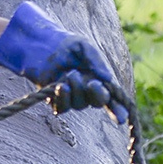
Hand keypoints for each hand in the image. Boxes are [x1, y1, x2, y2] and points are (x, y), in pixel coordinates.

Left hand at [0, 2, 125, 122]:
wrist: (40, 45)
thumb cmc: (65, 44)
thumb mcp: (84, 47)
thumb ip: (97, 61)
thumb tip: (108, 79)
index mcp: (99, 79)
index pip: (112, 97)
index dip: (118, 110)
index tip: (122, 118)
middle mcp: (87, 91)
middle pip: (98, 102)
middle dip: (98, 95)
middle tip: (93, 83)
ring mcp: (71, 97)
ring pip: (80, 104)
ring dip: (77, 90)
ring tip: (70, 74)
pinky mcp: (55, 101)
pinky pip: (62, 107)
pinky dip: (62, 98)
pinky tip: (59, 86)